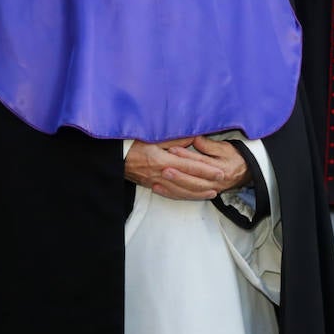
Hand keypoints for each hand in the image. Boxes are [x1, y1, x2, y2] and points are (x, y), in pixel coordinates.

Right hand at [125, 136, 247, 200]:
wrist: (112, 157)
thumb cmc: (132, 144)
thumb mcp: (154, 137)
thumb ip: (175, 140)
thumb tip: (193, 138)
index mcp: (163, 160)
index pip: (190, 167)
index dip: (206, 171)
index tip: (219, 172)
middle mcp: (160, 174)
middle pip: (188, 182)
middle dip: (206, 184)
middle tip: (220, 183)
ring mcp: (155, 182)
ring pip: (180, 191)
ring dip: (197, 193)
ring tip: (211, 193)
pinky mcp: (150, 186)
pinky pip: (170, 194)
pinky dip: (183, 196)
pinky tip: (191, 196)